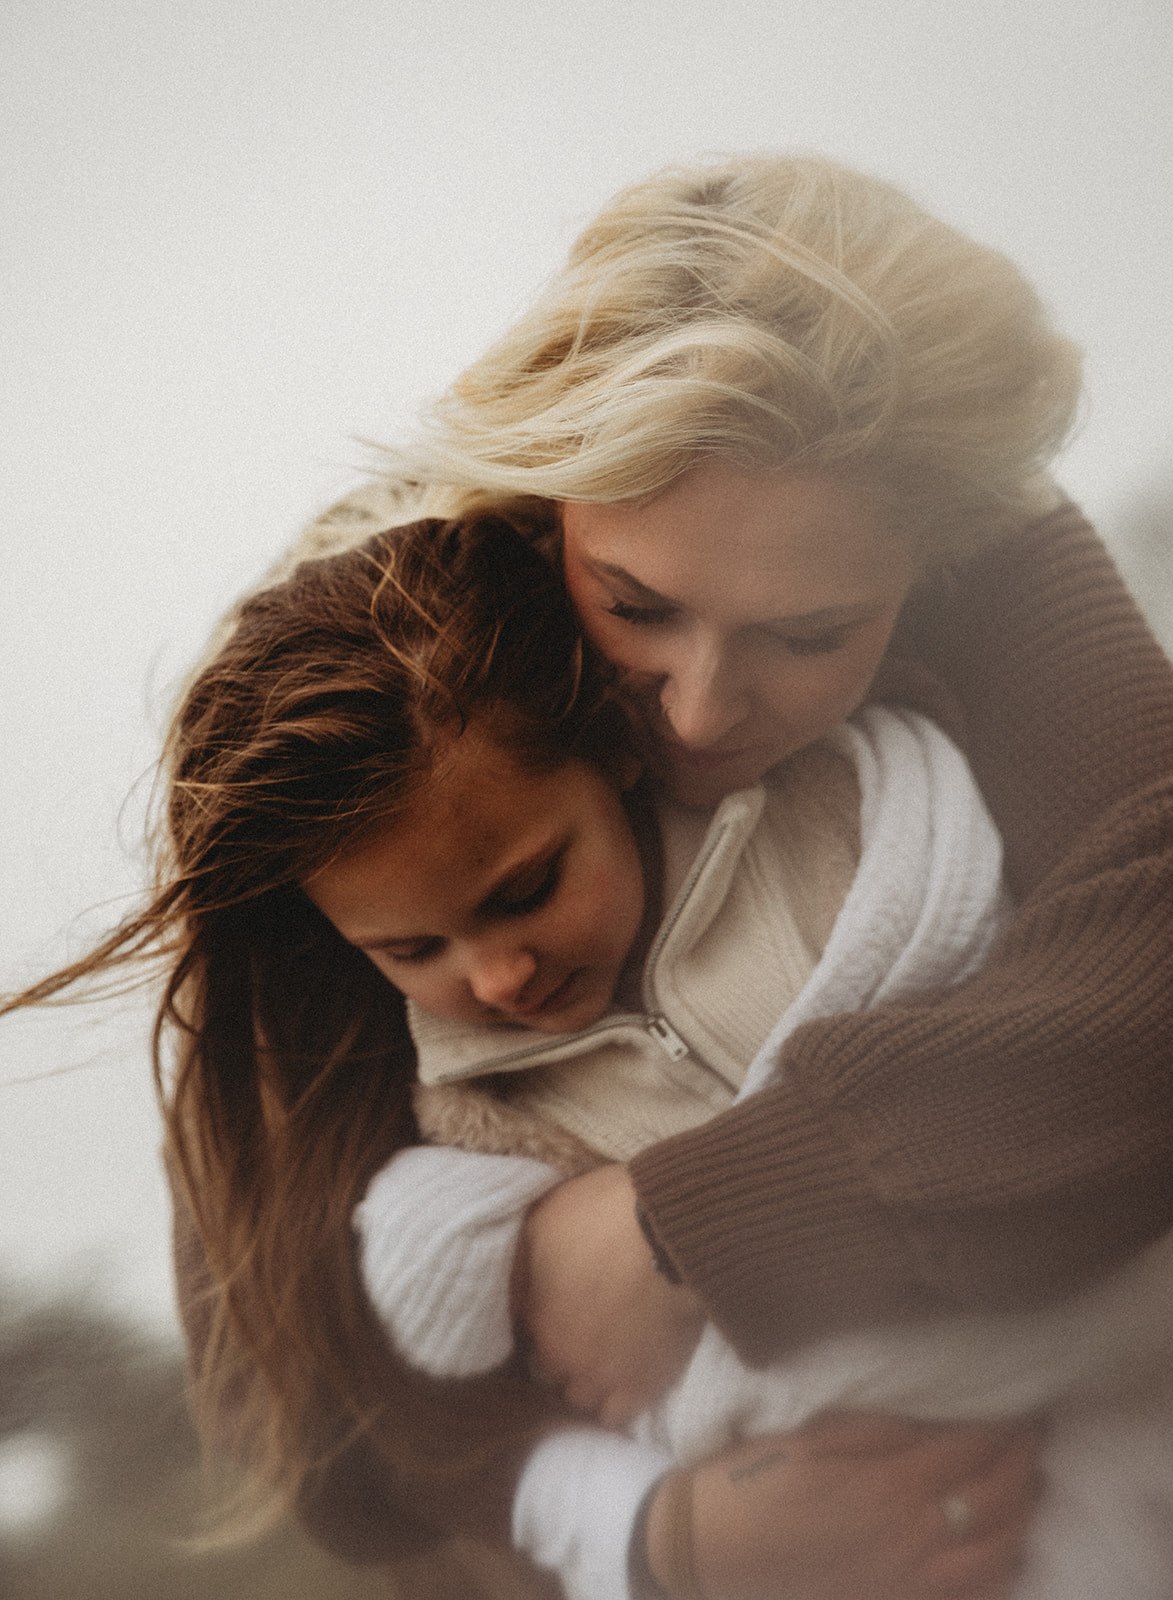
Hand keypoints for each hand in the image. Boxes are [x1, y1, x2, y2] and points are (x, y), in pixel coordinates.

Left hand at [516, 1163, 703, 1425]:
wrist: (671, 1232)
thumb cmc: (603, 1217)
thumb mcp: (541, 1222)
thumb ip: (521, 1262)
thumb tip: (512, 1288)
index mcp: (534, 1316)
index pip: (520, 1335)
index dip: (537, 1321)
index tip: (551, 1310)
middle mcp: (560, 1356)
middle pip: (545, 1372)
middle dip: (556, 1355)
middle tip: (576, 1333)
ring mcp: (601, 1378)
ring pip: (578, 1399)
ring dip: (583, 1382)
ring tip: (600, 1360)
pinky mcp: (642, 1388)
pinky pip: (615, 1417)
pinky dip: (614, 1404)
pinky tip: (621, 1382)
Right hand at [646, 1412, 1042, 1599]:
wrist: (706, 1556)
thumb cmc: (750, 1484)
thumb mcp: (810, 1437)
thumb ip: (880, 1428)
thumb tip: (939, 1415)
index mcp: (887, 1487)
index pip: (971, 1450)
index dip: (1005, 1427)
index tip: (1022, 1404)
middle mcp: (912, 1541)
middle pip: (994, 1503)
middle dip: (1022, 1465)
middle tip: (1032, 1437)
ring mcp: (908, 1585)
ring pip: (995, 1556)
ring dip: (1019, 1518)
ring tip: (1025, 1488)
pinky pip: (968, 1599)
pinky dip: (997, 1574)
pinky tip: (1000, 1552)